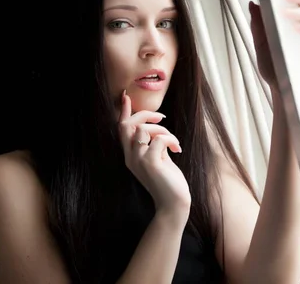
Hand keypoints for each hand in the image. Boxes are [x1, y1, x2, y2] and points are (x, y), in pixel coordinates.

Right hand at [118, 91, 190, 223]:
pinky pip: (159, 139)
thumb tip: (156, 128)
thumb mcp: (158, 158)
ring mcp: (138, 160)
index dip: (124, 111)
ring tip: (173, 142)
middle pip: (127, 125)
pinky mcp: (151, 163)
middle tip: (162, 117)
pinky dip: (171, 139)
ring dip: (162, 130)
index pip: (121, 129)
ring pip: (144, 130)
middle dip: (145, 114)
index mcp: (130, 156)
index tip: (126, 96)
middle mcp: (130, 157)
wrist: (173, 203)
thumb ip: (152, 145)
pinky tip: (177, 149)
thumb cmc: (168, 181)